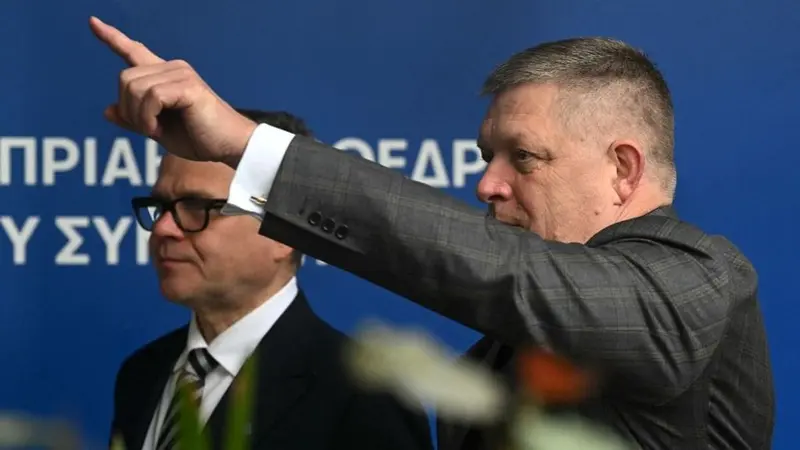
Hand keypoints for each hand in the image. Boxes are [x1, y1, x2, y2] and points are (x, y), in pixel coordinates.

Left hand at [89, 16, 255, 165]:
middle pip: (124, 78)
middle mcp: (173, 68)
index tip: (93, 22)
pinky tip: (158, 130)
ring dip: (138, 117)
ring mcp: (181, 74)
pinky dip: (147, 118)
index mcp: (165, 76)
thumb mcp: (158, 130)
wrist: (229, 146)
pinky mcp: (188, 86)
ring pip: (134, 88)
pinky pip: (151, 97)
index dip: (112, 38)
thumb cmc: (199, 139)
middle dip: (127, 109)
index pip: (134, 51)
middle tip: (147, 130)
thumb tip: (107, 110)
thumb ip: (134, 119)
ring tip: (155, 131)